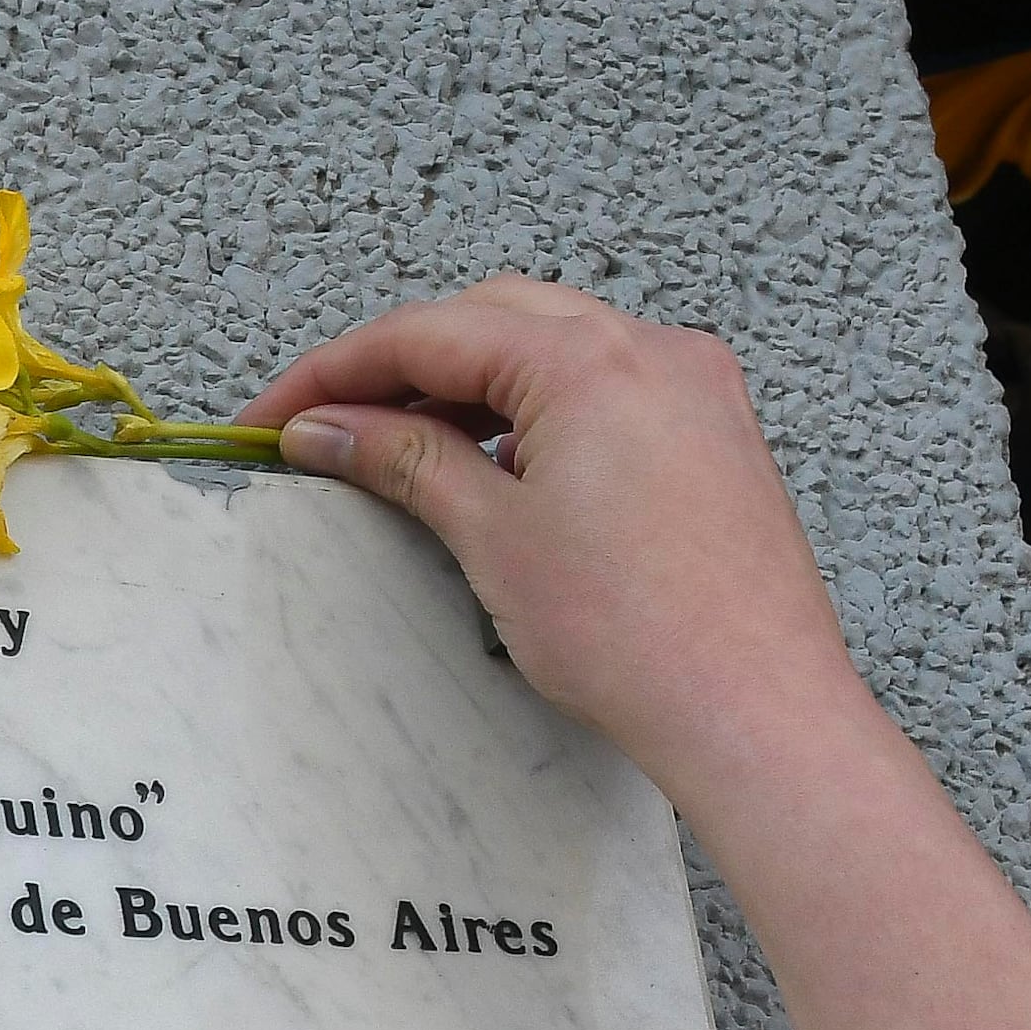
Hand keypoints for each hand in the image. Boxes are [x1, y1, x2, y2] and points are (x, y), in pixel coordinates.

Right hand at [238, 278, 877, 818]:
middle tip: (328, 426)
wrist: (755, 711)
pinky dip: (538, 407)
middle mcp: (652, 350)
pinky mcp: (715, 433)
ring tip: (400, 448)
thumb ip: (403, 462)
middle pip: (492, 318)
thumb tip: (324, 428)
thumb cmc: (638, 636)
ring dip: (469, 383)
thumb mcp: (492, 537)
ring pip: (554, 346)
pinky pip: (608, 386)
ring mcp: (695, 387)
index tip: (276, 416)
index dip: (335, 372)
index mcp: (591, 360)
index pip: (429, 333)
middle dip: (401, 364)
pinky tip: (499, 464)